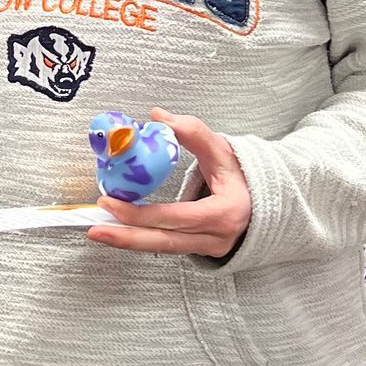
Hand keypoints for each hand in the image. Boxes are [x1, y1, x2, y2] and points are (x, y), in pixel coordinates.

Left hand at [89, 113, 252, 258]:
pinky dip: (142, 239)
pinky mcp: (199, 250)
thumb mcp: (224, 150)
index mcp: (225, 213)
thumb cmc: (246, 176)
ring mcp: (209, 247)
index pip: (177, 217)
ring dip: (129, 242)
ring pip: (164, 249)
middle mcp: (217, 237)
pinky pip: (167, 246)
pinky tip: (121, 233)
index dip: (142, 214)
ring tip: (99, 232)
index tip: (112, 202)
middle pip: (165, 241)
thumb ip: (193, 132)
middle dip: (127, 237)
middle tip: (96, 228)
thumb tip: (158, 116)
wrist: (270, 201)